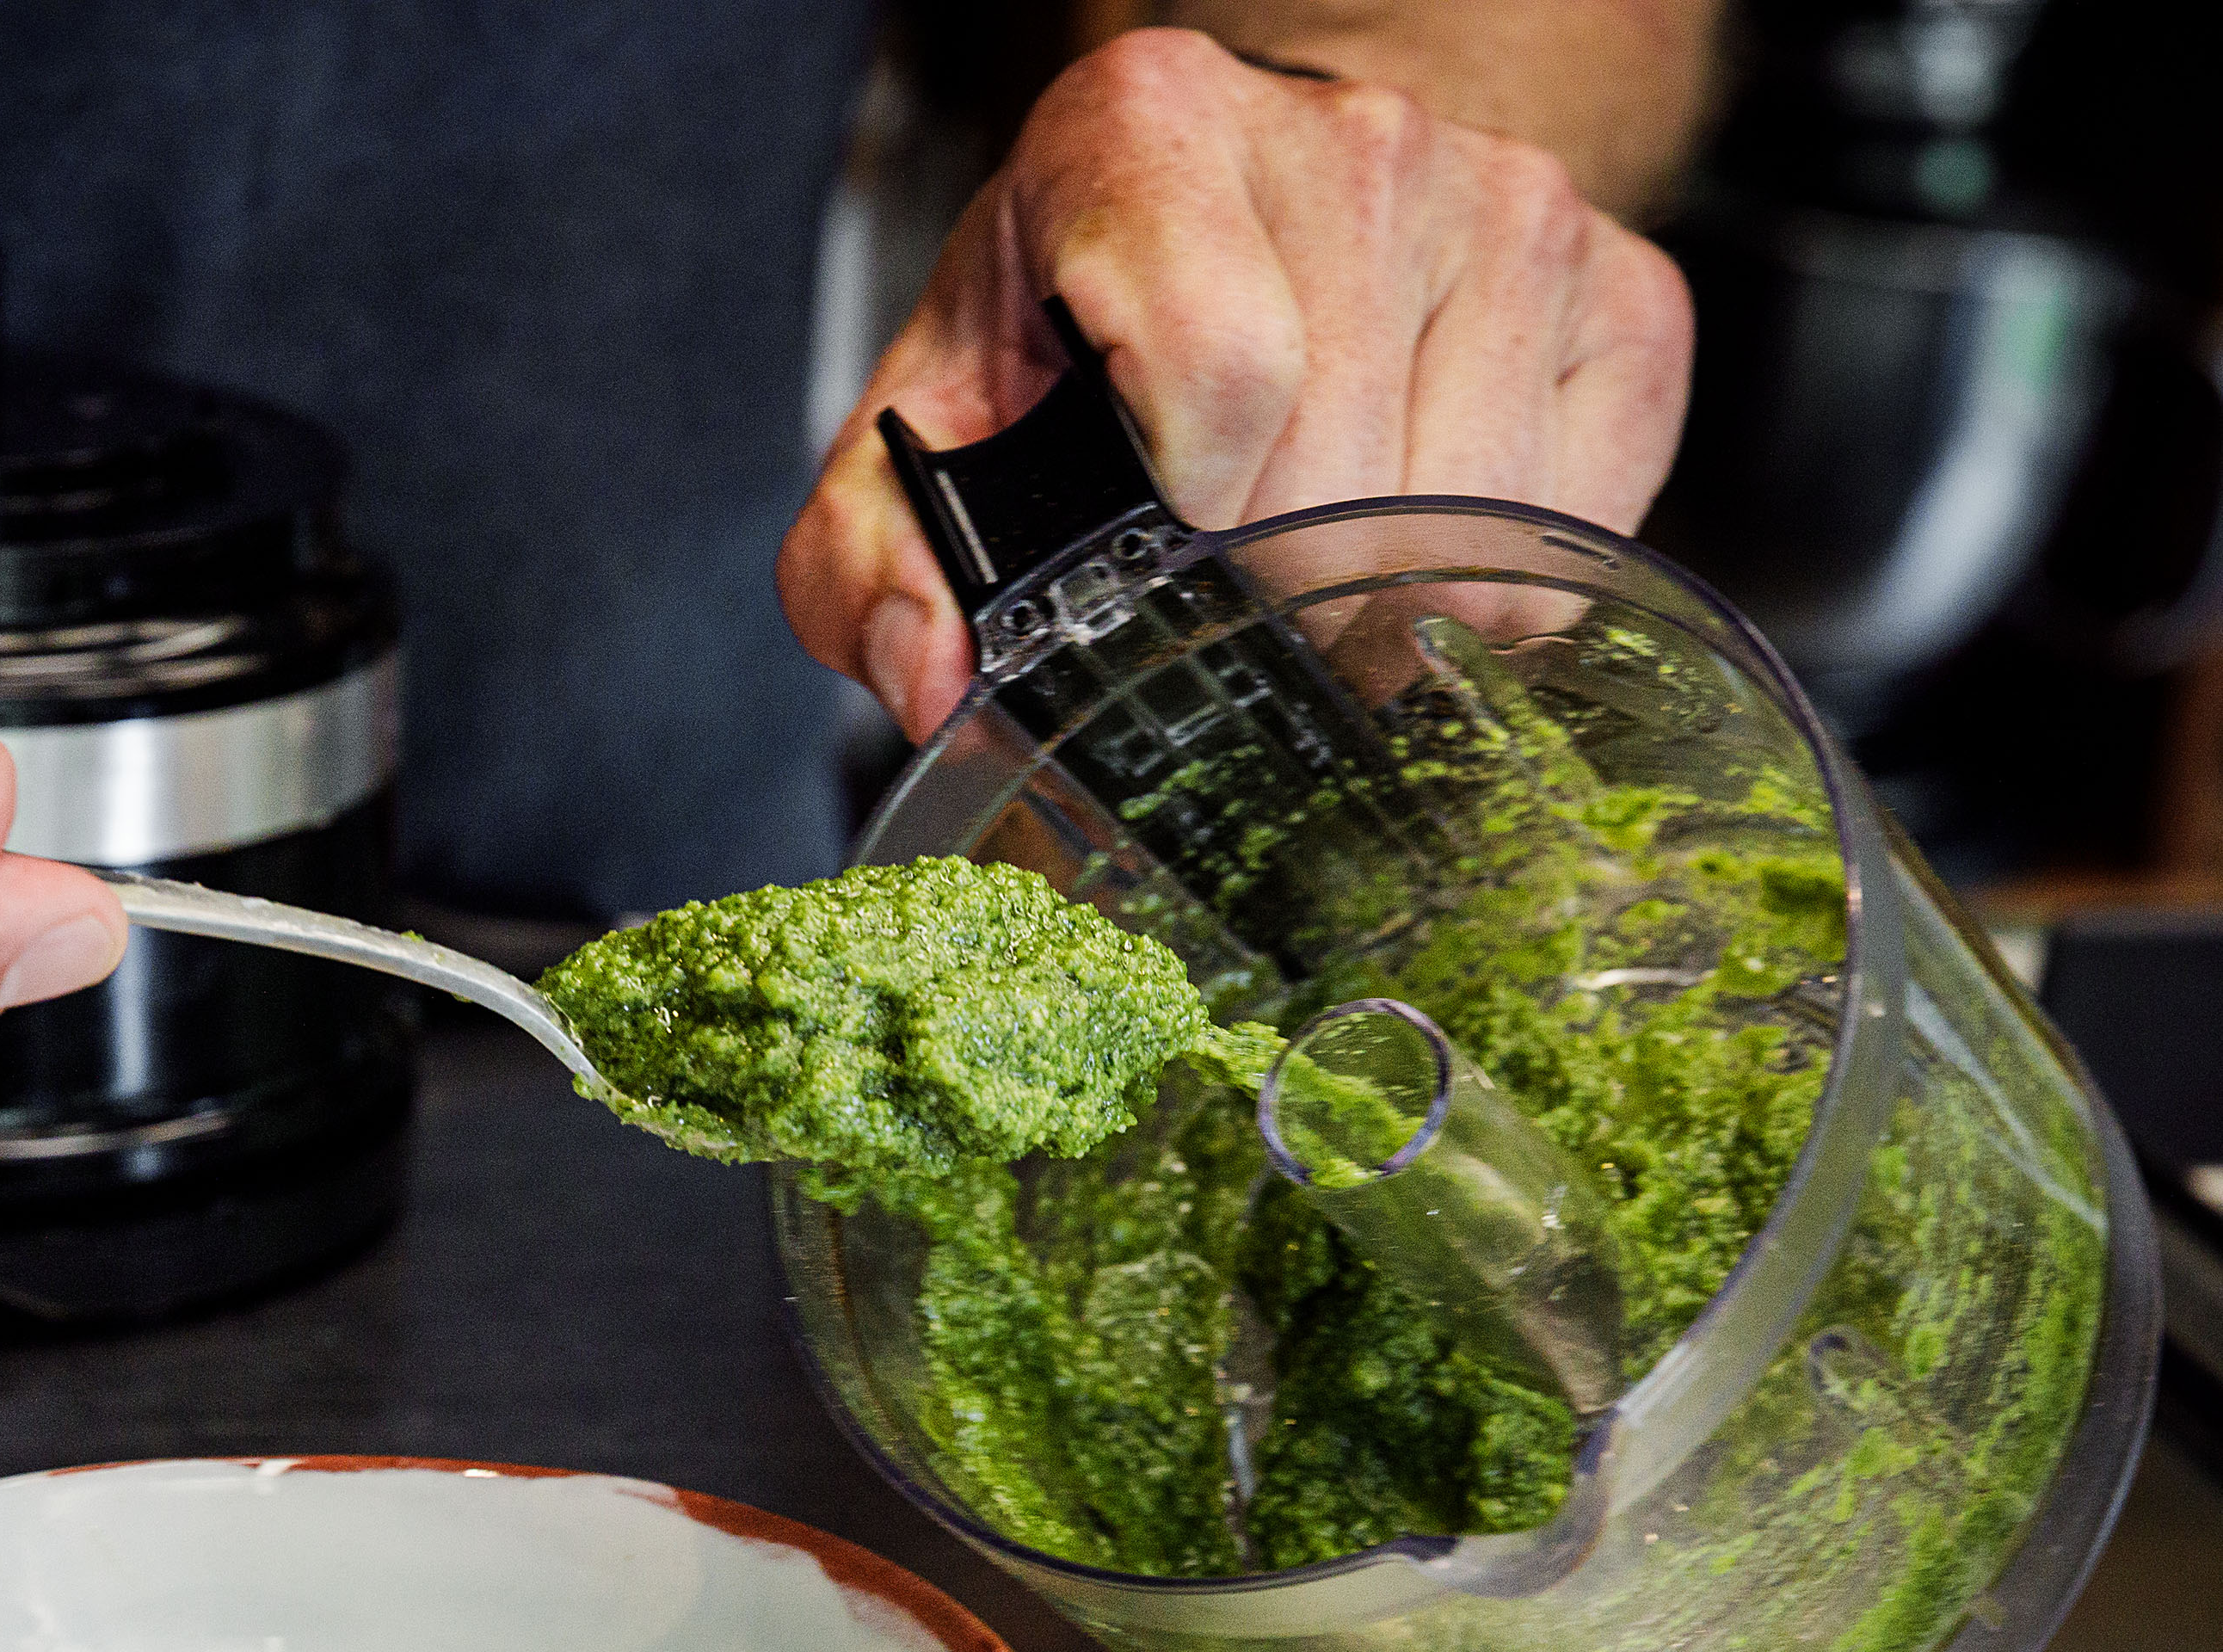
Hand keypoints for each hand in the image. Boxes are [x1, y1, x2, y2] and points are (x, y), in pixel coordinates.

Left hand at [779, 28, 1695, 738]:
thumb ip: (868, 565)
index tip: (1165, 546)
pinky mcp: (1622, 287)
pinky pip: (1574, 529)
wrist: (1243, 223)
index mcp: (1146, 135)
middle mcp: (1350, 140)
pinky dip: (1492, 584)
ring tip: (1312, 560)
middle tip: (1229, 586)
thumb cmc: (1075, 335)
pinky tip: (1414, 536)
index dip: (1194, 514)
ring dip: (1382, 601)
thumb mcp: (925, 437)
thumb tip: (932, 677)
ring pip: (1472, 522)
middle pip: (1345, 471)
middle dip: (1275, 590)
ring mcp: (1507, 203)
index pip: (1221, 364)